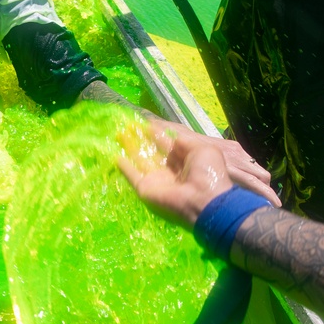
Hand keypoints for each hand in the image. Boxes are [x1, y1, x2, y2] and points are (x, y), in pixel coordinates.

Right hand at [118, 121, 278, 227]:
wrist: (204, 200)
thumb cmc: (207, 173)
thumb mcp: (203, 150)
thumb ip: (185, 142)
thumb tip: (171, 138)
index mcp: (185, 160)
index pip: (167, 144)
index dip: (157, 133)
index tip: (145, 123)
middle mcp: (169, 169)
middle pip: (152, 151)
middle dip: (142, 139)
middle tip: (130, 126)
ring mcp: (157, 179)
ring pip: (141, 161)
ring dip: (131, 149)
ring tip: (120, 134)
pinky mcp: (146, 188)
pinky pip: (133, 176)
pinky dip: (124, 167)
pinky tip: (116, 156)